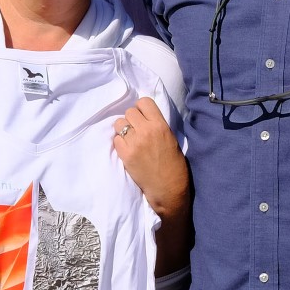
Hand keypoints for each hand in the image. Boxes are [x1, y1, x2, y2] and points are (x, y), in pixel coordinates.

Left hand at [113, 97, 189, 218]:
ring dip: (123, 129)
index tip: (143, 116)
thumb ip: (157, 126)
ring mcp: (134, 143)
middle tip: (136, 129)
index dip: (142, 108)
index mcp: (160, 125)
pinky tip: (128, 150)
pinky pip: (116, 140)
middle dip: (132, 119)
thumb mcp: (171, 138)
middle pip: (129, 112)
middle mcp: (146, 131)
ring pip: (119, 123)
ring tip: (130, 139)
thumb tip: (144, 118)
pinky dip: (120, 143)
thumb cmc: (173, 164)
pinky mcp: (125, 154)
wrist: (168, 187)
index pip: (144, 102)